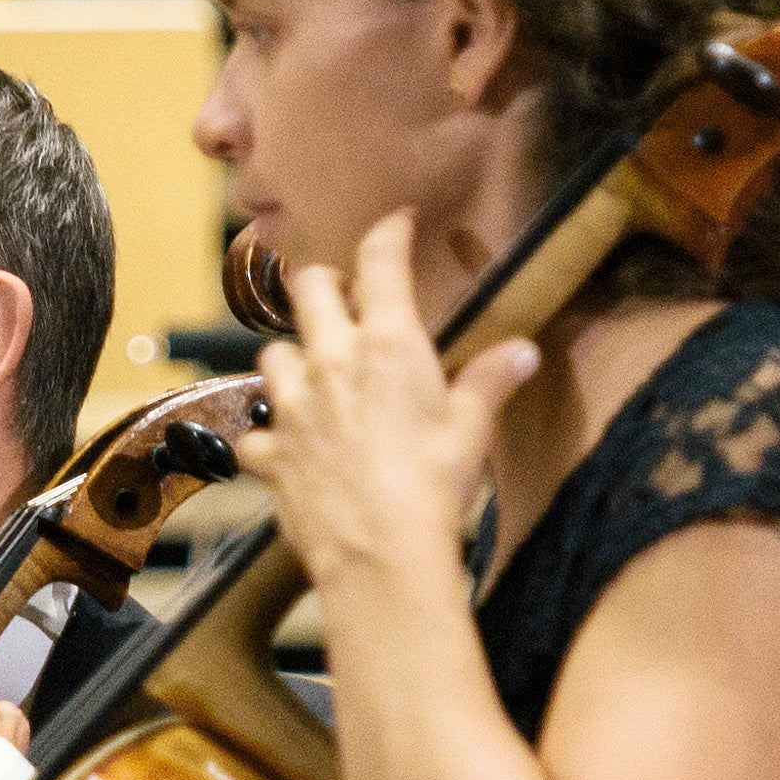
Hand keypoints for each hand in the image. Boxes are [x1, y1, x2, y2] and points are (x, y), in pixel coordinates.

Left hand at [241, 217, 531, 606]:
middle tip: (342, 296)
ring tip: (312, 371)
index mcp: (388, 344)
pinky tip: (284, 446)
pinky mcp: (272, 452)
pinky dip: (268, 435)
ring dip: (291, 356)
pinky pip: (257, 432)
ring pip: (273, 353)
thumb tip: (523, 351)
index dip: (388, 233)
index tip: (397, 224)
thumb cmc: (434, 488)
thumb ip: (490, 382)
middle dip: (323, 282)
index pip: (381, 262)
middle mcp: (332, 362)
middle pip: (307, 288)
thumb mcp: (473, 430)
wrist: (382, 555)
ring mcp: (294, 406)